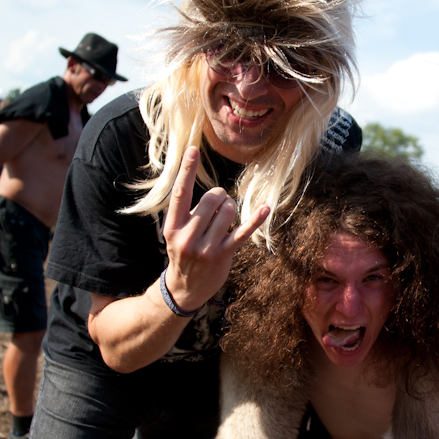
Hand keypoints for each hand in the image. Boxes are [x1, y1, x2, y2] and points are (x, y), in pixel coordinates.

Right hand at [162, 146, 268, 310]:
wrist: (184, 288)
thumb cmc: (182, 252)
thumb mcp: (175, 232)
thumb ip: (187, 212)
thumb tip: (216, 191)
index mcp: (172, 226)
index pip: (180, 193)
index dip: (186, 171)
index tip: (192, 149)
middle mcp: (187, 236)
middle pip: (211, 199)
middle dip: (219, 196)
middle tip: (219, 203)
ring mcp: (206, 247)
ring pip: (227, 211)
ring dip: (230, 209)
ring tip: (224, 218)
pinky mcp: (223, 255)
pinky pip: (242, 232)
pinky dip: (255, 219)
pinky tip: (266, 208)